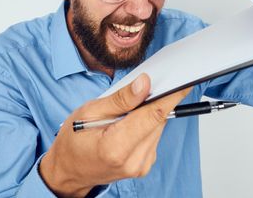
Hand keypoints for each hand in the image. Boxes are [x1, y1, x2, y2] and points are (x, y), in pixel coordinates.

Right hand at [39, 74, 191, 196]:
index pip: (154, 115)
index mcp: (117, 147)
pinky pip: (153, 135)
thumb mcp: (89, 112)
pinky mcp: (145, 164)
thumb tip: (145, 83)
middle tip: (144, 86)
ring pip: (158, 127)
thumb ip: (120, 99)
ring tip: (126, 109)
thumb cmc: (73, 141)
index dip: (171, 96)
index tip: (184, 81)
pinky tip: (129, 121)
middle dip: (155, 100)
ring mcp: (141, 165)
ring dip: (148, 112)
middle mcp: (134, 160)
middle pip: (158, 119)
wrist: (68, 170)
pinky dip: (146, 124)